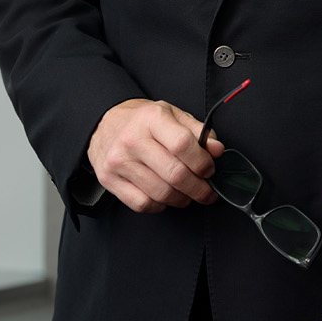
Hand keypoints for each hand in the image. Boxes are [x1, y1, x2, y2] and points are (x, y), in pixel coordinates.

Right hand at [86, 98, 224, 211]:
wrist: (104, 123)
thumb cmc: (143, 122)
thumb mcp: (172, 115)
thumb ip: (198, 131)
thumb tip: (217, 150)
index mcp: (151, 118)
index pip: (183, 145)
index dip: (203, 162)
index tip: (209, 169)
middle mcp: (132, 140)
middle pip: (175, 174)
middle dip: (199, 188)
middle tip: (206, 191)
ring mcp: (118, 162)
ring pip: (161, 194)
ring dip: (182, 199)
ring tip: (187, 194)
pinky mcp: (109, 179)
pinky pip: (143, 204)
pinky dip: (160, 205)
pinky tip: (164, 196)